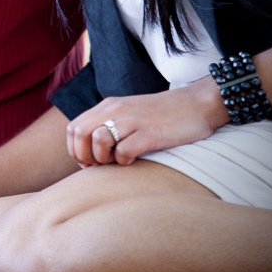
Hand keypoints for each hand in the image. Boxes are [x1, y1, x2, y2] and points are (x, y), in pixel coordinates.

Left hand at [66, 76, 227, 166]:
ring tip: (116, 161)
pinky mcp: (150, 133)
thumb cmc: (162, 115)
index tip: (88, 162)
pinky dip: (124, 161)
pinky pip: (124, 150)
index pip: (74, 127)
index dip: (74, 149)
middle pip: (80, 133)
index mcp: (109, 105)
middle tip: (99, 166)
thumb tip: (89, 153)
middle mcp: (117, 110)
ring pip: (98, 140)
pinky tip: (133, 160)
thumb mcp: (129, 113)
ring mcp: (133, 120)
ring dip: (103, 158)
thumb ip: (109, 125)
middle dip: (83, 156)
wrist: (197, 104)